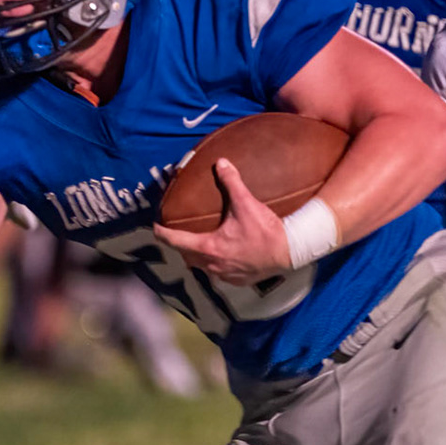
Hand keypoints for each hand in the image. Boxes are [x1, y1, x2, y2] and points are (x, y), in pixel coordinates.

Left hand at [153, 158, 290, 284]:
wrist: (290, 252)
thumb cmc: (266, 231)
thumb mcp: (246, 204)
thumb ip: (231, 183)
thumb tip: (221, 163)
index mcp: (208, 247)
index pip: (175, 241)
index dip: (162, 233)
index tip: (155, 227)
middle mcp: (212, 265)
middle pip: (186, 256)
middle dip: (180, 245)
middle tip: (178, 233)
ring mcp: (224, 275)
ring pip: (201, 267)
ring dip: (197, 256)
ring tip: (199, 243)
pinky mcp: (236, 281)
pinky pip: (217, 273)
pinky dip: (214, 264)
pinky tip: (222, 255)